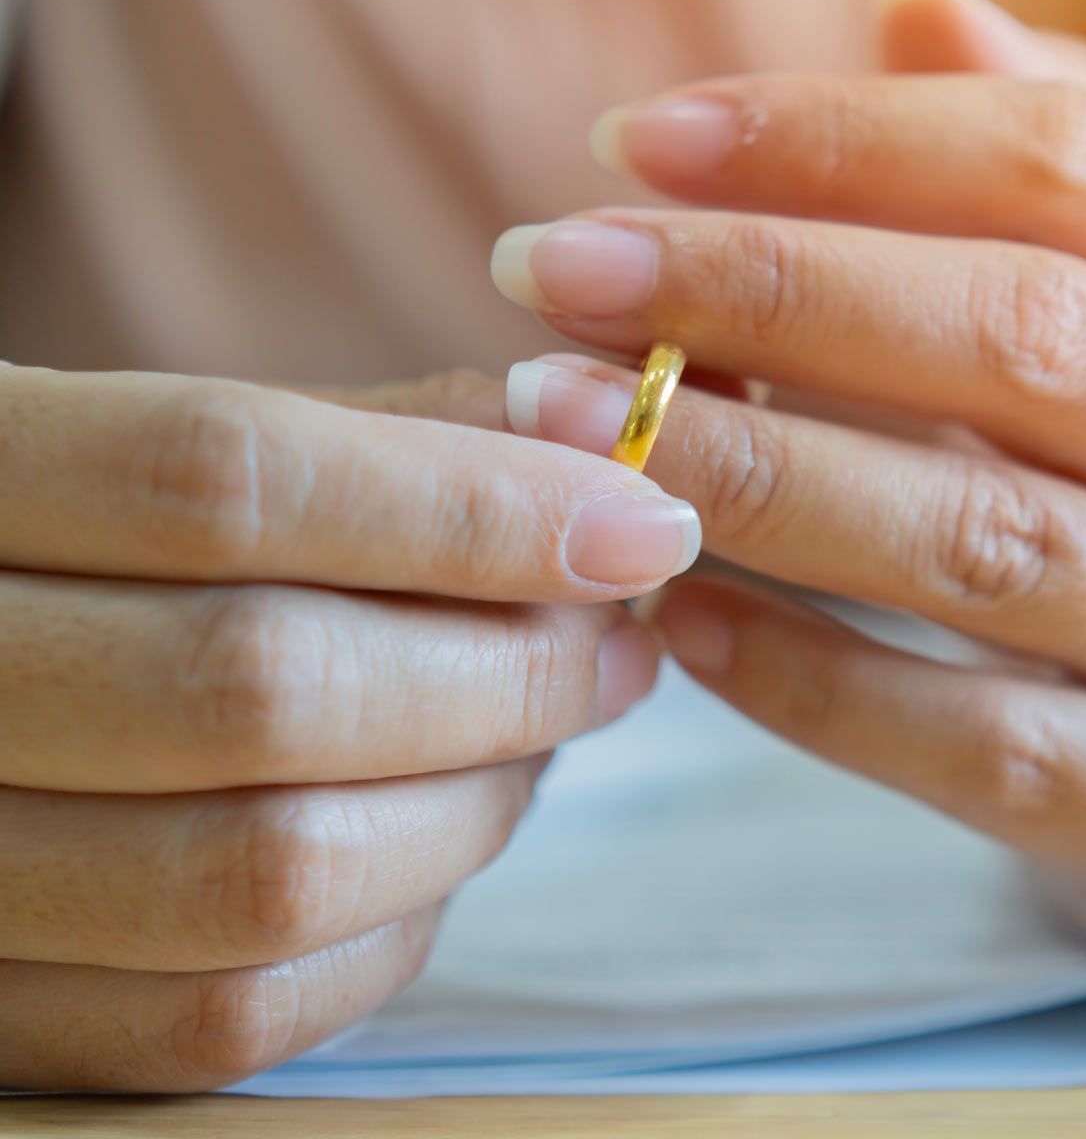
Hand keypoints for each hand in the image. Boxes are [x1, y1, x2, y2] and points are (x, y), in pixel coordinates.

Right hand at [0, 365, 699, 1090]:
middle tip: (615, 641)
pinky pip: (237, 1009)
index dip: (467, 506)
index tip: (644, 522)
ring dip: (474, 803)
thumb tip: (602, 447)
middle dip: (503, 668)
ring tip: (544, 734)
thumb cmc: (90, 553)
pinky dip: (395, 922)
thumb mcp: (176, 447)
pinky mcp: (7, 1020)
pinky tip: (439, 838)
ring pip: (269, 870)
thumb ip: (375, 441)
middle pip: (263, 683)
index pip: (226, 479)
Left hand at [491, 0, 1085, 940]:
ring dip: (763, 473)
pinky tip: (680, 615)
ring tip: (583, 427)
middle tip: (556, 272)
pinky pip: (986, 749)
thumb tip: (920, 9)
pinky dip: (815, 683)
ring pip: (999, 543)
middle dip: (773, 290)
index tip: (629, 146)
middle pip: (1033, 336)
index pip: (1072, 163)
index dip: (841, 140)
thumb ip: (1043, 156)